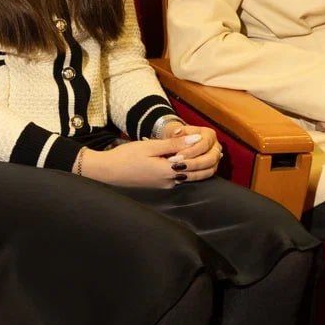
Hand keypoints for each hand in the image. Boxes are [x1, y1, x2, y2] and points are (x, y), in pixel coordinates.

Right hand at [80, 131, 217, 188]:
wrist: (108, 171)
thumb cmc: (127, 156)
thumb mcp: (150, 145)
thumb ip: (174, 143)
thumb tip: (196, 139)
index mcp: (169, 171)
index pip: (197, 164)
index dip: (206, 153)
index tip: (212, 142)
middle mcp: (170, 181)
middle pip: (198, 175)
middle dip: (208, 163)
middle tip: (217, 150)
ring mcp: (165, 185)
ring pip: (191, 177)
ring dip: (200, 167)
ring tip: (208, 153)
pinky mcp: (160, 184)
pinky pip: (181, 177)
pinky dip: (189, 170)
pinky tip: (189, 160)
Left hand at [159, 123, 221, 181]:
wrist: (175, 144)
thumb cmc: (175, 136)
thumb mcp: (172, 132)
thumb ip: (175, 133)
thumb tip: (178, 132)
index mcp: (209, 134)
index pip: (204, 144)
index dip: (192, 151)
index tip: (177, 156)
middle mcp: (215, 147)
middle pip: (210, 158)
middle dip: (194, 164)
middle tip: (177, 166)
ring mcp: (215, 159)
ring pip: (210, 170)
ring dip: (193, 173)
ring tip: (177, 174)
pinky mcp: (210, 169)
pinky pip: (206, 176)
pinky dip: (193, 178)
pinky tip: (180, 178)